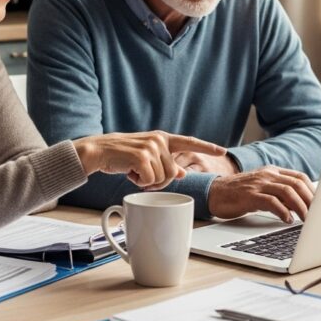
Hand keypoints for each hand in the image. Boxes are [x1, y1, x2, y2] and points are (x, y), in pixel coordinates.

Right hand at [74, 131, 225, 189]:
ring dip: (148, 182)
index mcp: (162, 138)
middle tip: (141, 176)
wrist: (98, 151)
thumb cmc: (121, 156)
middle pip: (172, 173)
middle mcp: (159, 140)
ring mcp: (151, 147)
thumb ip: (166, 163)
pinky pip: (150, 180)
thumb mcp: (146, 158)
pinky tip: (129, 173)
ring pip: (162, 178)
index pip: (189, 141)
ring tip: (134, 172)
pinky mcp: (141, 156)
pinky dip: (139, 182)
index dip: (207, 146)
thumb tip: (183, 174)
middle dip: (158, 181)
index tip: (223, 150)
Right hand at [207, 166, 315, 222]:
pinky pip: (271, 201)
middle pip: (296, 183)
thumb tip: (301, 206)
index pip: (299, 177)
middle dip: (311, 199)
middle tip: (319, 215)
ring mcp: (258, 184)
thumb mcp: (262, 190)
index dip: (313, 190)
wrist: (213, 193)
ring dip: (300, 206)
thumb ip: (279, 194)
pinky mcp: (249, 195)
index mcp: (272, 172)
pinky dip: (282, 211)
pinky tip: (287, 220)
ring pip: (287, 192)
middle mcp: (267, 175)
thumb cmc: (239, 195)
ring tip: (307, 220)